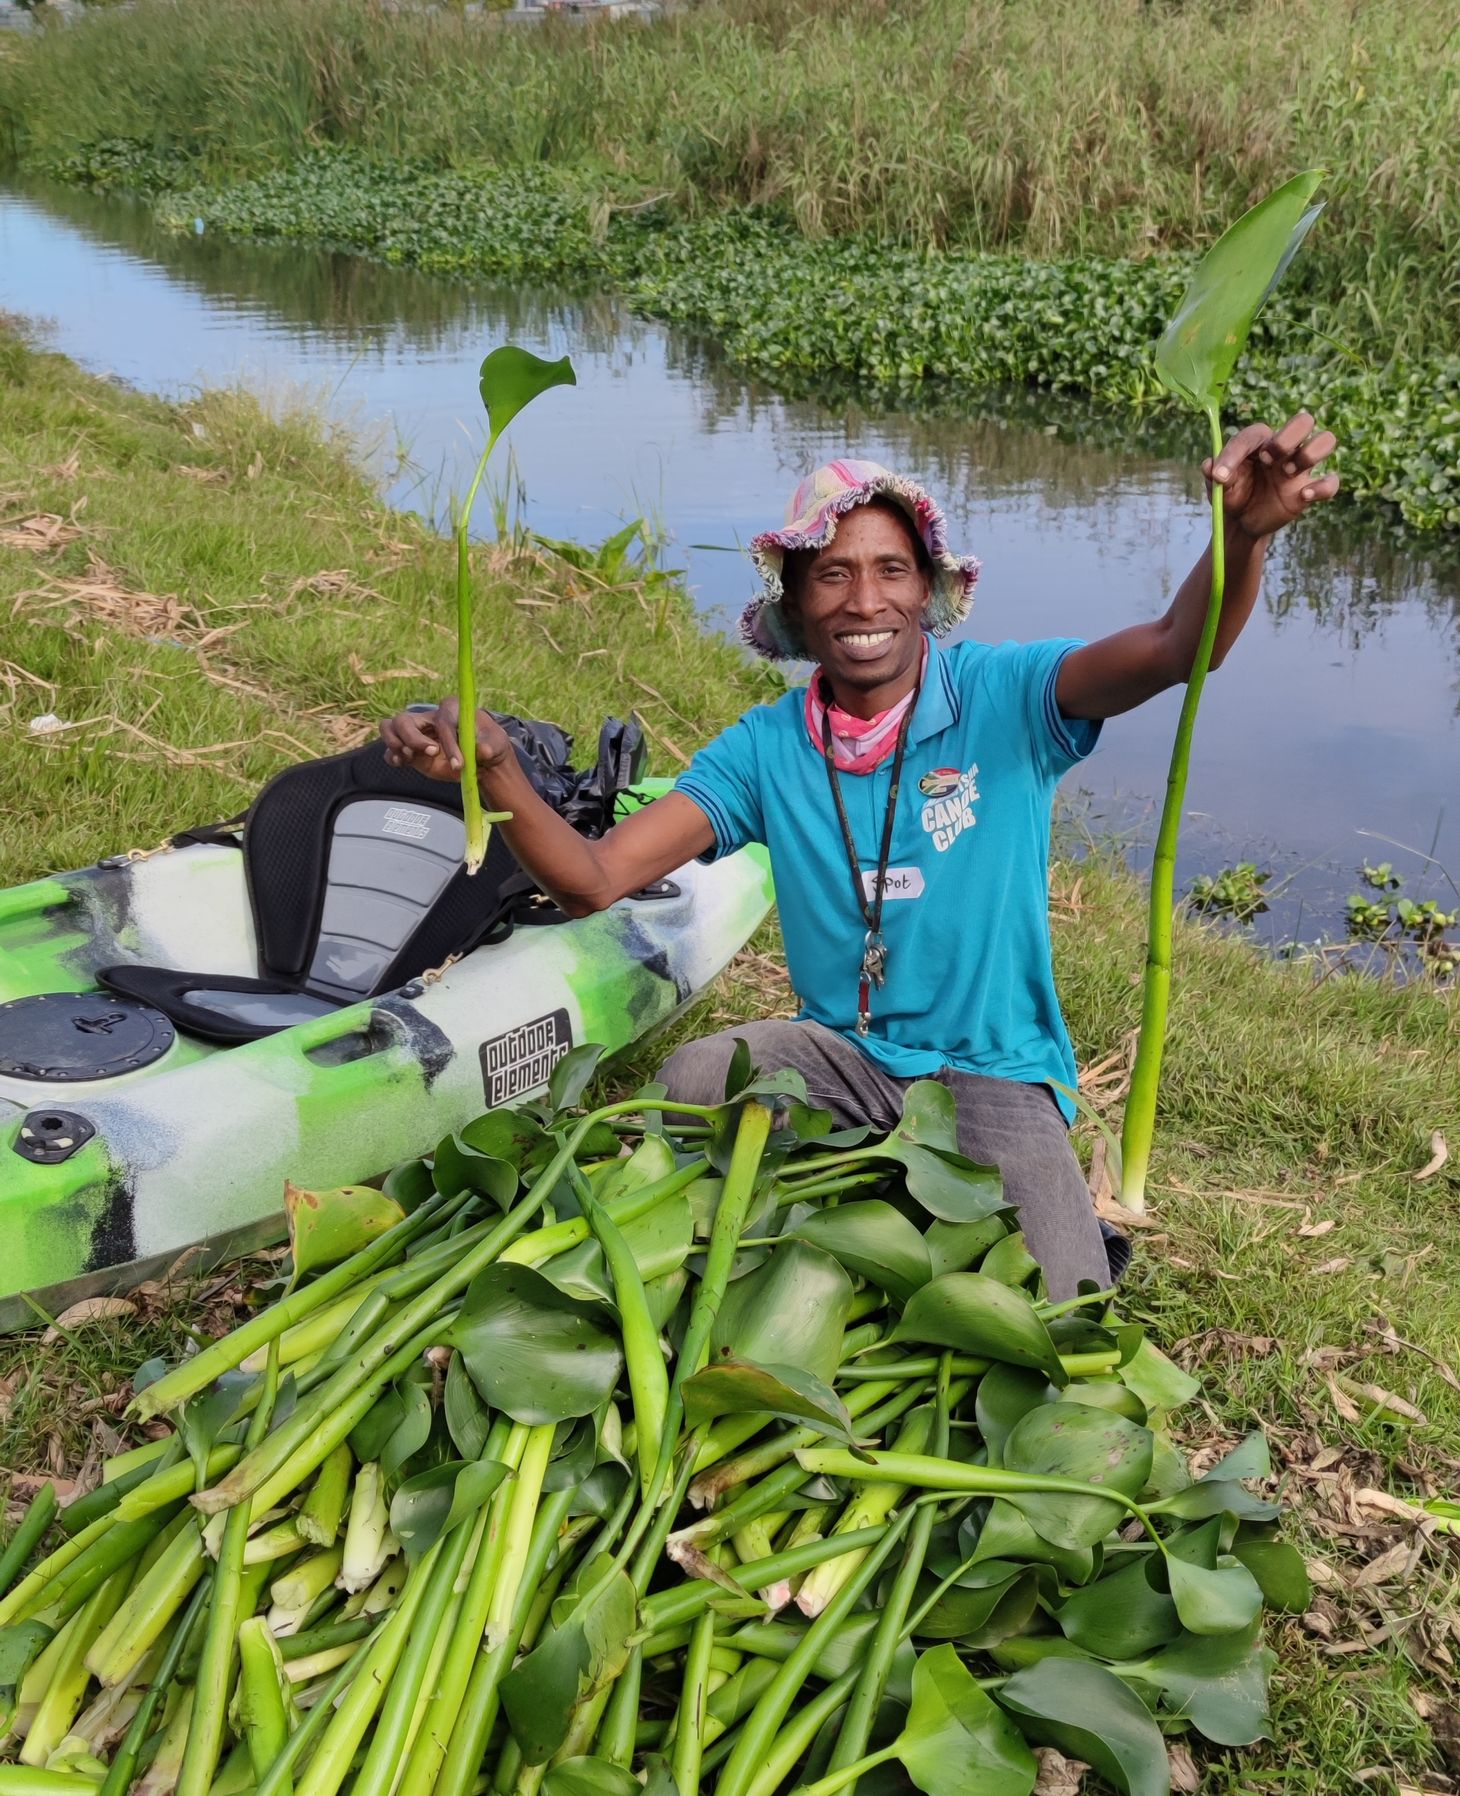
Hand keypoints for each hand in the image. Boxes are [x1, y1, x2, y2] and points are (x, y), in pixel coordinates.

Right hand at [380, 699, 512, 782]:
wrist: (482, 760)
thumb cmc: (490, 745)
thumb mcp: (495, 745)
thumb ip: (489, 746)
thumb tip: (480, 750)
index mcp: (450, 708)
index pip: (442, 721)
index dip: (448, 742)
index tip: (458, 763)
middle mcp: (429, 717)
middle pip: (405, 720)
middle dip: (414, 739)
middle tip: (431, 754)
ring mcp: (417, 733)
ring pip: (390, 727)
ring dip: (395, 743)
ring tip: (408, 757)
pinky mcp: (411, 750)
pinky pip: (390, 749)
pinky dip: (391, 755)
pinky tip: (401, 763)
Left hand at [1203, 411, 1339, 542]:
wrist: (1242, 521)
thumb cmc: (1231, 494)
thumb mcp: (1218, 487)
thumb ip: (1214, 473)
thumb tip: (1210, 466)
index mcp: (1259, 441)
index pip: (1254, 434)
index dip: (1236, 453)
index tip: (1221, 477)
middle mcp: (1284, 448)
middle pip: (1304, 420)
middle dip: (1288, 437)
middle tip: (1268, 461)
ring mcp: (1300, 467)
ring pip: (1326, 440)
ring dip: (1309, 454)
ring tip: (1287, 474)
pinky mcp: (1308, 488)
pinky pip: (1331, 482)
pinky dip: (1323, 487)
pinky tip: (1303, 497)